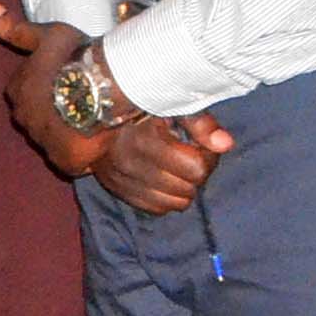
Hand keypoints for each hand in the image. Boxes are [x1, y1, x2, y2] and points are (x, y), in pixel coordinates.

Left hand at [0, 2, 106, 177]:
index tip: (65, 82)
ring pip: (51, 138)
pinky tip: (95, 139)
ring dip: (65, 132)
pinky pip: (67, 157)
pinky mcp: (63, 160)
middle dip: (53, 111)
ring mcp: (42, 141)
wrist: (107, 86)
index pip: (24, 92)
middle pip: (36, 117)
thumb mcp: (47, 35)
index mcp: (17, 90)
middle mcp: (24, 118)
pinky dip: (79, 152)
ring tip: (90, 120)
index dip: (46, 87)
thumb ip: (15, 28)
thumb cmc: (78, 56)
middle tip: (79, 102)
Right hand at [90, 110, 238, 213]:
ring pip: (176, 203)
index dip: (208, 157)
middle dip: (197, 173)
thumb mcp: (169, 106)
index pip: (197, 168)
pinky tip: (164, 179)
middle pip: (189, 187)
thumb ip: (199, 123)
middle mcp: (132, 165)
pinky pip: (157, 209)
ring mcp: (123, 181)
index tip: (201, 145)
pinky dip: (167, 198)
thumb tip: (226, 145)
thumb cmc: (137, 106)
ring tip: (178, 168)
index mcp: (146, 141)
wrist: (88, 114)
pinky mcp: (118, 192)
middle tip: (191, 156)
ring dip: (184, 188)